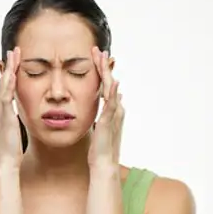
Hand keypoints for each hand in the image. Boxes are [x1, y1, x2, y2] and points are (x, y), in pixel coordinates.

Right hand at [0, 47, 22, 170]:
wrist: (4, 164)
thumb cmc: (11, 152)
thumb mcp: (15, 133)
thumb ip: (17, 122)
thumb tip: (21, 117)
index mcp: (0, 113)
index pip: (5, 89)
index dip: (9, 74)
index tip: (15, 61)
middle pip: (2, 83)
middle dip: (8, 67)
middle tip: (13, 51)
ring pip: (3, 86)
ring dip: (8, 70)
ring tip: (14, 55)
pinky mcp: (2, 117)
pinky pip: (5, 96)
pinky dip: (8, 84)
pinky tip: (12, 74)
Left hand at [88, 47, 123, 167]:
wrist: (103, 163)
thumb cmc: (100, 147)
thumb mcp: (100, 126)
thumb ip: (105, 112)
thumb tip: (113, 99)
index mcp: (111, 109)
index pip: (106, 85)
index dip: (102, 71)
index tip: (96, 57)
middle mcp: (115, 109)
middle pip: (110, 82)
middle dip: (104, 66)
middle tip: (99, 50)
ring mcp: (113, 114)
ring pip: (111, 88)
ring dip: (107, 73)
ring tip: (104, 58)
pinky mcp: (108, 121)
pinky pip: (111, 104)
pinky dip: (112, 92)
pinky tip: (112, 82)